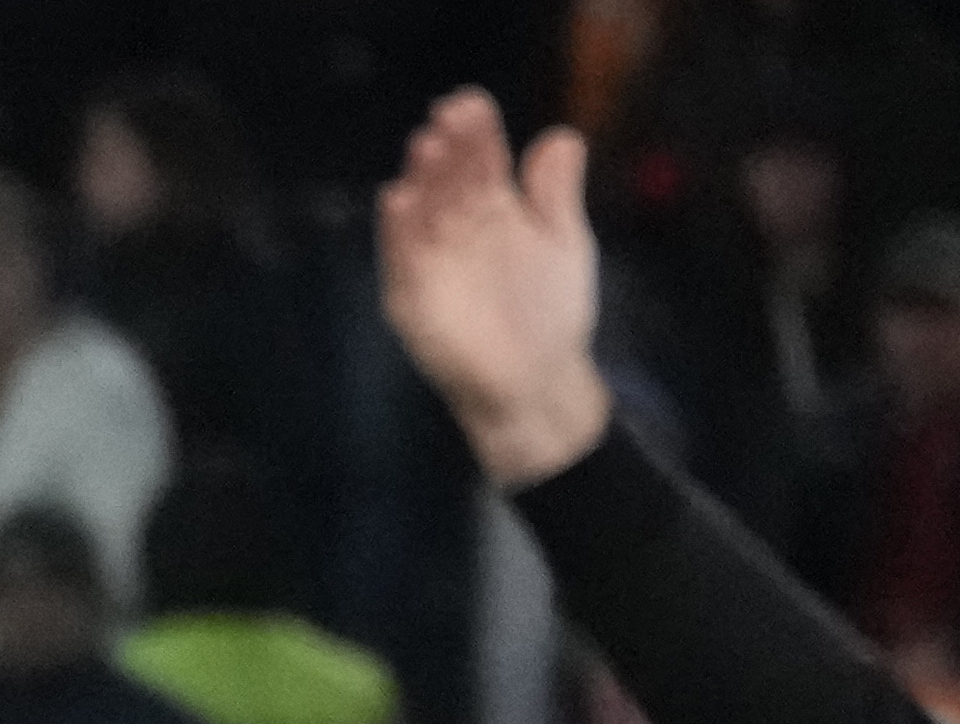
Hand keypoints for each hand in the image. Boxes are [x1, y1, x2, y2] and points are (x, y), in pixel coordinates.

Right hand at [376, 93, 614, 486]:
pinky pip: (401, 262)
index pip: (479, 161)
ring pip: (420, 213)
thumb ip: (556, 193)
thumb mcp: (564, 242)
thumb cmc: (550, 312)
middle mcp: (456, 229)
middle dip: (447, 149)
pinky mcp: (413, 301)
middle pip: (447, 180)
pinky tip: (397, 200)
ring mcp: (432, 264)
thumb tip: (559, 135)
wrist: (538, 382)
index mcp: (493, 208)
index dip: (475, 133)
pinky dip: (396, 232)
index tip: (472, 105)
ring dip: (420, 179)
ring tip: (426, 147)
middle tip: (449, 116)